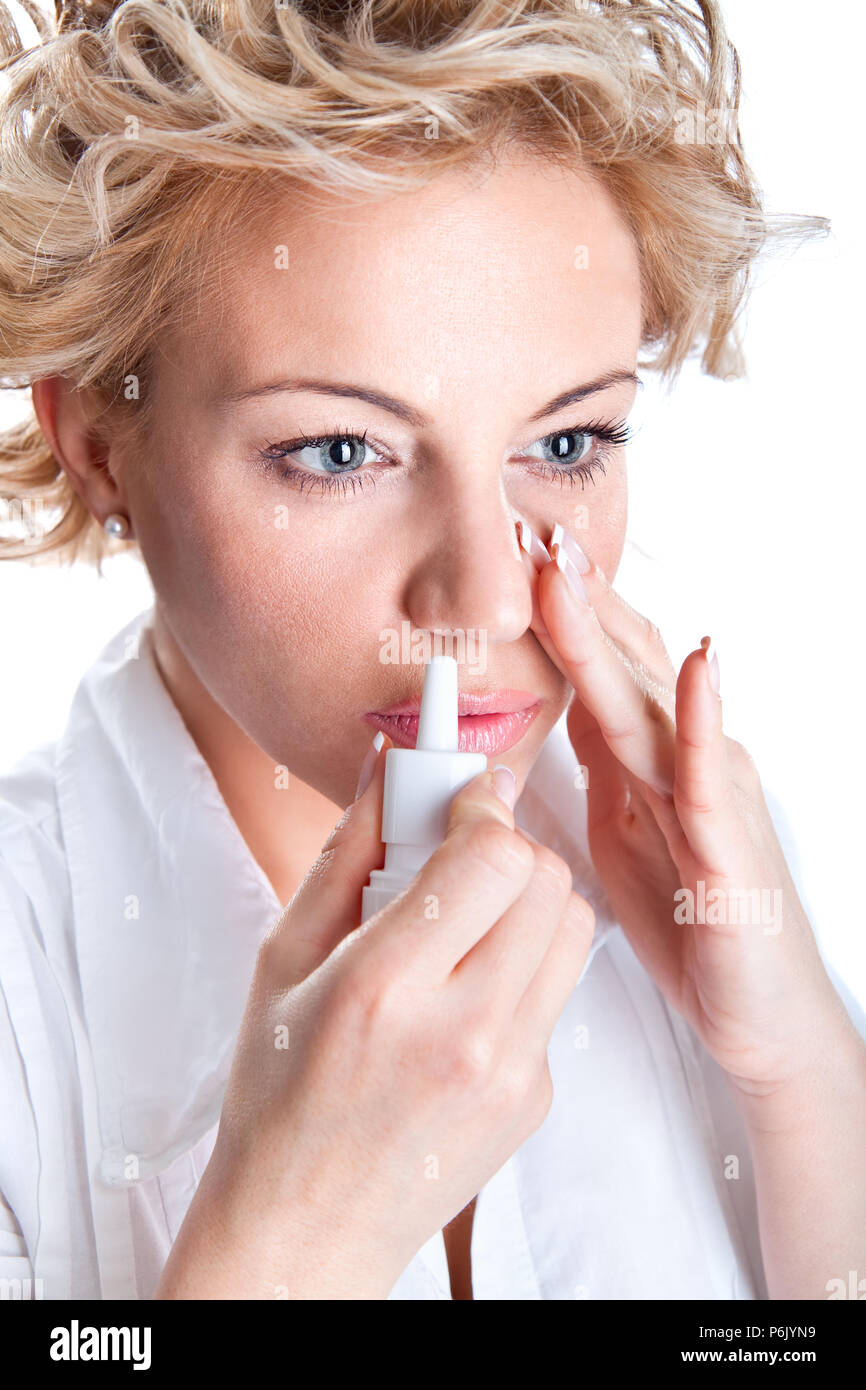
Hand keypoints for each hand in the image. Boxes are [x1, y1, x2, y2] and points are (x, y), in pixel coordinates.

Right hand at [156, 736, 593, 1297]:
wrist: (306, 1226)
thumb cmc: (277, 1091)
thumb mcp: (284, 958)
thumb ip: (347, 851)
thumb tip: (391, 764)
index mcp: (383, 989)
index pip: (492, 856)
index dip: (483, 807)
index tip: (462, 797)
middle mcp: (462, 1033)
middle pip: (548, 881)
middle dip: (508, 849)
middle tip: (457, 862)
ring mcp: (511, 1074)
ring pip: (573, 928)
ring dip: (528, 902)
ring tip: (466, 926)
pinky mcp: (537, 1098)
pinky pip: (557, 992)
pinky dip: (521, 969)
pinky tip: (462, 998)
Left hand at [517, 519, 852, 1109]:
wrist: (758, 1010)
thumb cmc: (693, 917)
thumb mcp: (626, 825)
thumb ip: (604, 760)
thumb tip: (560, 704)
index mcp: (650, 753)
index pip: (603, 660)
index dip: (560, 605)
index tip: (515, 549)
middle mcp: (685, 756)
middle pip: (627, 658)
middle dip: (577, 592)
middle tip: (531, 528)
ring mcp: (712, 793)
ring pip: (654, 698)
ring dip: (611, 632)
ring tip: (570, 570)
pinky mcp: (730, 845)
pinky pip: (709, 776)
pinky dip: (703, 716)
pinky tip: (699, 665)